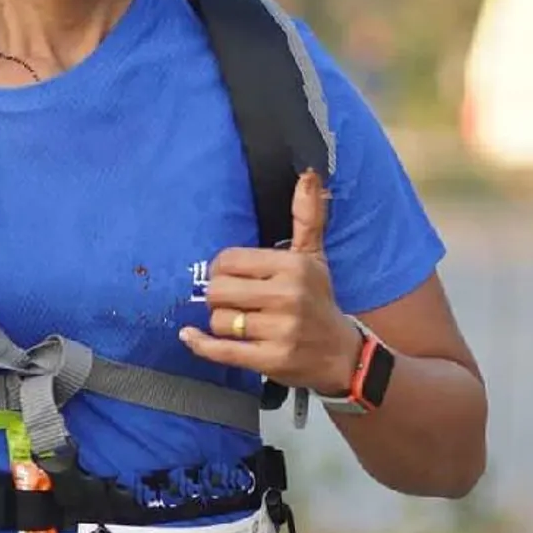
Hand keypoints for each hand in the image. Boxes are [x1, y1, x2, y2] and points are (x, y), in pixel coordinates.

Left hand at [180, 170, 361, 396]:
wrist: (341, 355)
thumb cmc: (318, 300)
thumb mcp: (313, 257)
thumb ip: (307, 216)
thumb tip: (309, 173)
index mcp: (293, 266)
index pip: (227, 261)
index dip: (221, 270)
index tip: (233, 278)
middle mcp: (288, 296)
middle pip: (217, 291)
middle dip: (219, 298)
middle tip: (234, 302)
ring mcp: (281, 330)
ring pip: (218, 321)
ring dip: (220, 324)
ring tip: (240, 323)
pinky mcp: (271, 360)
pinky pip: (221, 350)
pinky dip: (200, 344)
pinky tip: (191, 336)